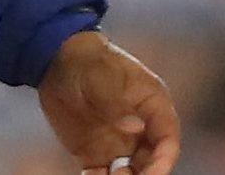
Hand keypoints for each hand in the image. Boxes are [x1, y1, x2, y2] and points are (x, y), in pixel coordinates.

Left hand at [35, 31, 181, 174]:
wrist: (57, 62)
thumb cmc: (89, 63)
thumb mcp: (103, 78)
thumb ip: (118, 104)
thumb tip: (136, 128)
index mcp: (153, 105)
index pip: (167, 138)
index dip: (164, 158)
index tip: (153, 173)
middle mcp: (140, 127)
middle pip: (151, 160)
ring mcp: (118, 141)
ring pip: (130, 171)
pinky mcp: (95, 152)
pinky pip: (102, 174)